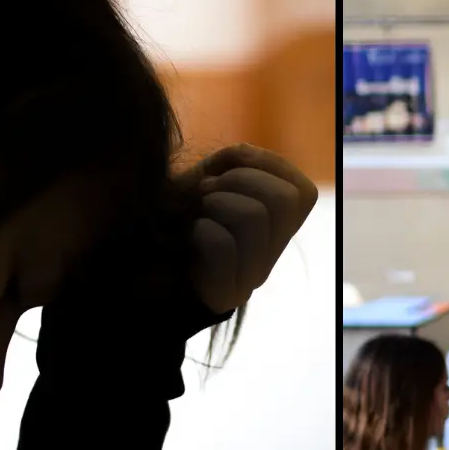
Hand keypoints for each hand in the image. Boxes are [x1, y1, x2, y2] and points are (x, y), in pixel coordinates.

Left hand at [179, 145, 318, 314]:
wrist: (146, 262)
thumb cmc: (181, 215)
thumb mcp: (212, 176)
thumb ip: (235, 159)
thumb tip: (243, 154)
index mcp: (280, 229)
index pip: (303, 193)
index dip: (267, 164)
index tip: (230, 167)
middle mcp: (273, 256)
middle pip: (284, 200)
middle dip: (241, 179)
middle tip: (210, 189)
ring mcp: (252, 278)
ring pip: (254, 216)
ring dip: (217, 201)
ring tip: (199, 208)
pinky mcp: (225, 294)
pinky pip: (222, 243)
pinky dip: (201, 228)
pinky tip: (191, 235)